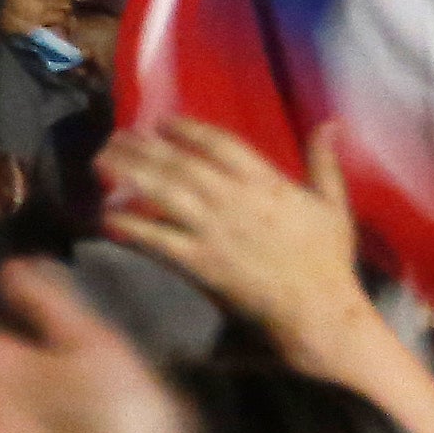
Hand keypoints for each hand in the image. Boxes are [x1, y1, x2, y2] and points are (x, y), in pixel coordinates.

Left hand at [96, 120, 375, 361]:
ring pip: (163, 192)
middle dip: (143, 146)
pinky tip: (107, 216)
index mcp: (266, 181)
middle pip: (179, 162)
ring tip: (101, 161)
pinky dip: (131, 225)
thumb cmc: (327, 260)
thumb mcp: (332, 204)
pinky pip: (158, 239)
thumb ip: (324, 162)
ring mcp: (214, 230)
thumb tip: (329, 123)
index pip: (218, 143)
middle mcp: (234, 199)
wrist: (318, 311)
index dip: (185, 129)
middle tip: (115, 136)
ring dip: (129, 173)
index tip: (160, 122)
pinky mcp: (200, 263)